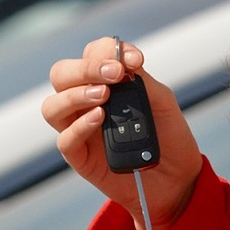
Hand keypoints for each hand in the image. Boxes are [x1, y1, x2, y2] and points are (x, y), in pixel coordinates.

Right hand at [42, 37, 203, 229]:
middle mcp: (85, 101)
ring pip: (52, 106)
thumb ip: (142, 81)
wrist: (177, 178)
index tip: (134, 59)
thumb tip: (123, 62)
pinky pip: (65, 139)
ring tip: (103, 95)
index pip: (91, 54)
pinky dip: (80, 126)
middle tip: (114, 74)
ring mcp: (79, 129)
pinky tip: (100, 118)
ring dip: (75, 94)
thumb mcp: (162, 102)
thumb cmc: (168, 136)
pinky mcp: (80, 157)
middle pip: (61, 74)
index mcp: (104, 82)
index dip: (107, 50)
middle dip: (85, 68)